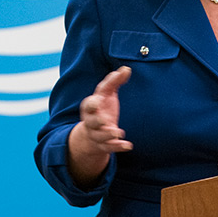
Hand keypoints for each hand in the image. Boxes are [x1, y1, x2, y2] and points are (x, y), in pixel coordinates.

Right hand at [67, 66, 131, 184]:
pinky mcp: (104, 145)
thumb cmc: (101, 107)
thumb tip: (127, 68)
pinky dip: (118, 147)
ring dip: (108, 135)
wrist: (92, 132)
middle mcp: (91, 121)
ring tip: (118, 133)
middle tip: (104, 121)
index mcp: (90, 107)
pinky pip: (110, 148)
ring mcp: (97, 134)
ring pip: (100, 136)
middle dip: (96, 121)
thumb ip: (115, 81)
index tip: (97, 101)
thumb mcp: (106, 93)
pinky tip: (128, 145)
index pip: (88, 105)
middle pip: (91, 122)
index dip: (92, 103)